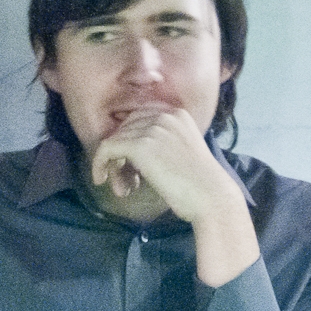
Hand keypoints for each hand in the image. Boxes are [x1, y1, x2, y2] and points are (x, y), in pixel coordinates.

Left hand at [87, 104, 259, 283]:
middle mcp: (165, 115)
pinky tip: (100, 179)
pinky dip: (99, 164)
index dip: (130, 142)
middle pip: (125, 129)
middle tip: (125, 179)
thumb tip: (121, 145)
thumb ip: (157, 141)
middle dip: (120, 154)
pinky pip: (106, 149)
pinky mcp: (141, 145)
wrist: (211, 197)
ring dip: (114, 165)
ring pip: (115, 141)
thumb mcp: (179, 150)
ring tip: (122, 186)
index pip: (138, 120)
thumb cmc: (197, 183)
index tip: (130, 166)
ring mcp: (153, 128)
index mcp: (176, 113)